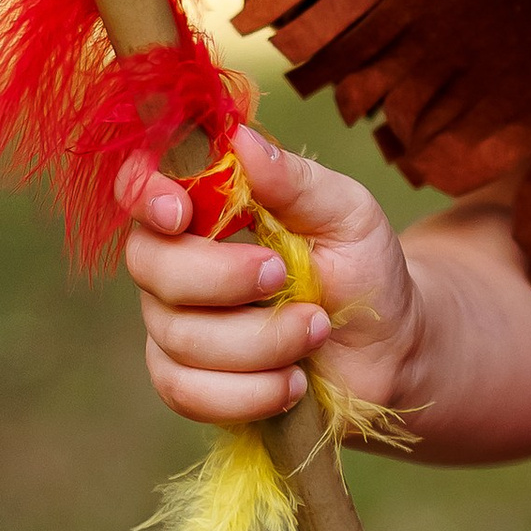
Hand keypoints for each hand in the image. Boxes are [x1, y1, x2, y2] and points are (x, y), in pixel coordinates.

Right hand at [118, 128, 418, 431]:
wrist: (388, 350)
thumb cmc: (362, 268)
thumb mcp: (346, 214)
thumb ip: (295, 180)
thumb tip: (241, 139)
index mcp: (208, 207)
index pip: (142, 188)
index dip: (145, 195)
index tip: (181, 211)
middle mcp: (178, 262)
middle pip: (151, 265)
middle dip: (223, 278)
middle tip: (286, 276)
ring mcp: (176, 325)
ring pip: (178, 336)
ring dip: (260, 340)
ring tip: (317, 329)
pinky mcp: (187, 383)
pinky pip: (186, 391)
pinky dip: (248, 392)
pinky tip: (293, 383)